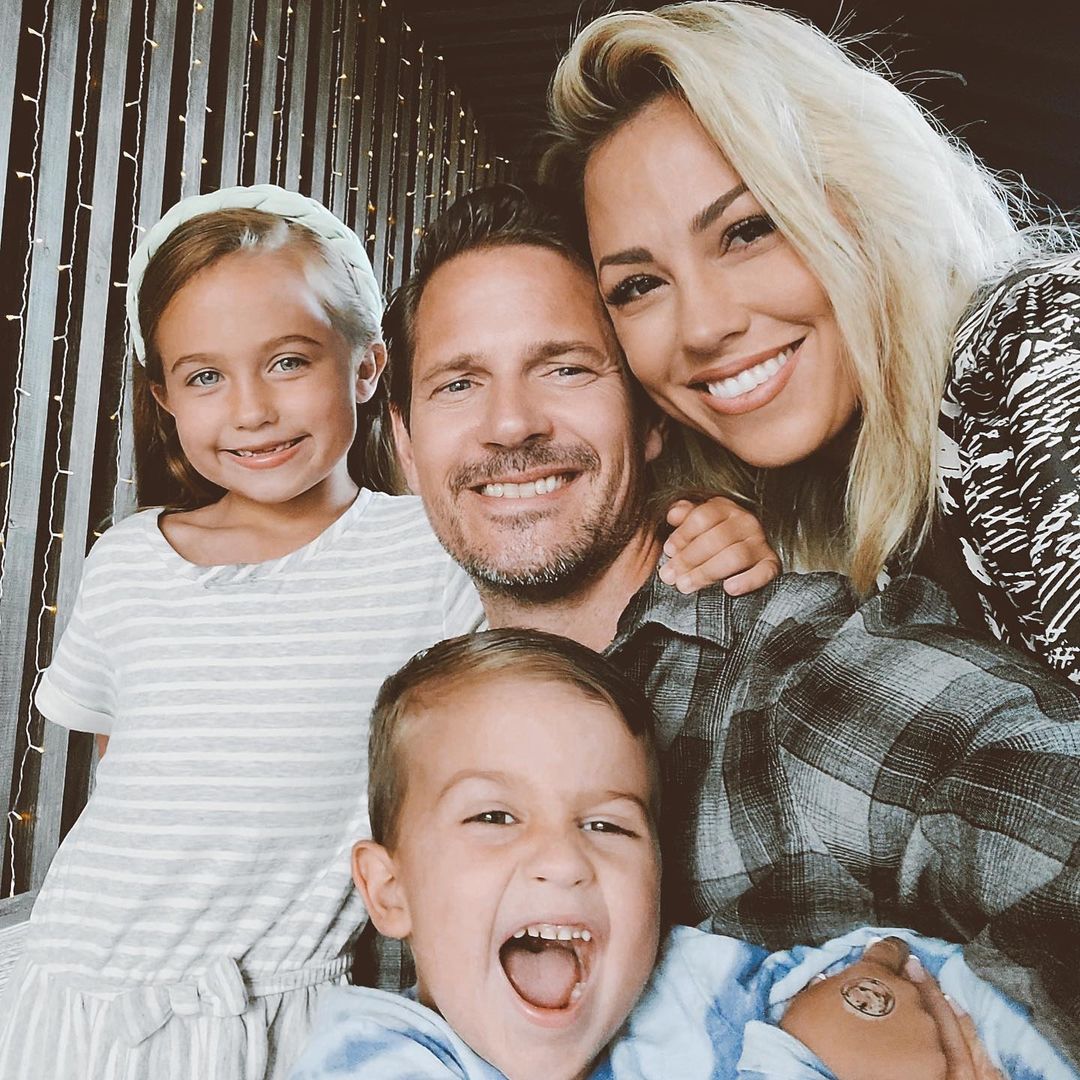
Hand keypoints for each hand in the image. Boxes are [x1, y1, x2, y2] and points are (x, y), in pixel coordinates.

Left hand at [658, 497, 780, 595]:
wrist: (746, 557)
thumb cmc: (713, 540)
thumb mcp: (699, 524)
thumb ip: (685, 516)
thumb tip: (673, 514)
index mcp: (726, 509)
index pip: (703, 516)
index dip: (683, 535)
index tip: (668, 551)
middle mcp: (746, 523)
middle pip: (716, 538)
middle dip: (689, 558)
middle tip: (670, 575)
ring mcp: (760, 543)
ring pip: (734, 556)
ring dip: (706, 572)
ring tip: (686, 585)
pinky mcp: (771, 565)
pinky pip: (764, 572)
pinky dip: (747, 581)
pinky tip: (729, 588)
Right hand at [780, 937, 1003, 1079]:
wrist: (817, 1072)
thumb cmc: (809, 1038)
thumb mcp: (812, 999)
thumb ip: (831, 985)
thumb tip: (830, 983)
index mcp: (872, 971)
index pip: (891, 949)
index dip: (892, 954)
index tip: (896, 958)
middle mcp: (904, 990)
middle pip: (913, 986)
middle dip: (904, 994)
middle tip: (893, 1008)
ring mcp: (924, 1024)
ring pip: (929, 1019)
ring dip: (918, 1025)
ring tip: (904, 1038)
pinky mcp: (936, 1059)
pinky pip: (941, 1051)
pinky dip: (930, 1053)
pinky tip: (917, 1058)